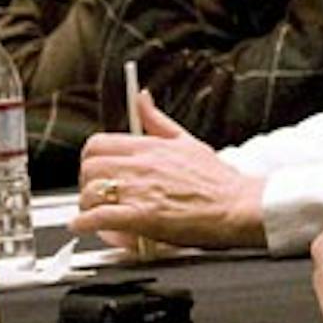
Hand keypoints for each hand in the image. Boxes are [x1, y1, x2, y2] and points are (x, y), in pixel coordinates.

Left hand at [71, 91, 265, 248]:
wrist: (237, 205)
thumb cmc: (217, 180)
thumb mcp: (186, 140)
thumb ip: (157, 120)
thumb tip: (141, 97)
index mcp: (149, 147)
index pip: (98, 144)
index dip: (90, 159)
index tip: (96, 170)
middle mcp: (141, 166)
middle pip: (90, 167)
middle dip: (85, 182)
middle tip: (94, 193)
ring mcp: (141, 191)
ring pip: (90, 191)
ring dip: (86, 205)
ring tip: (93, 213)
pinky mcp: (143, 217)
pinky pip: (100, 217)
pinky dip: (85, 223)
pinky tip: (84, 226)